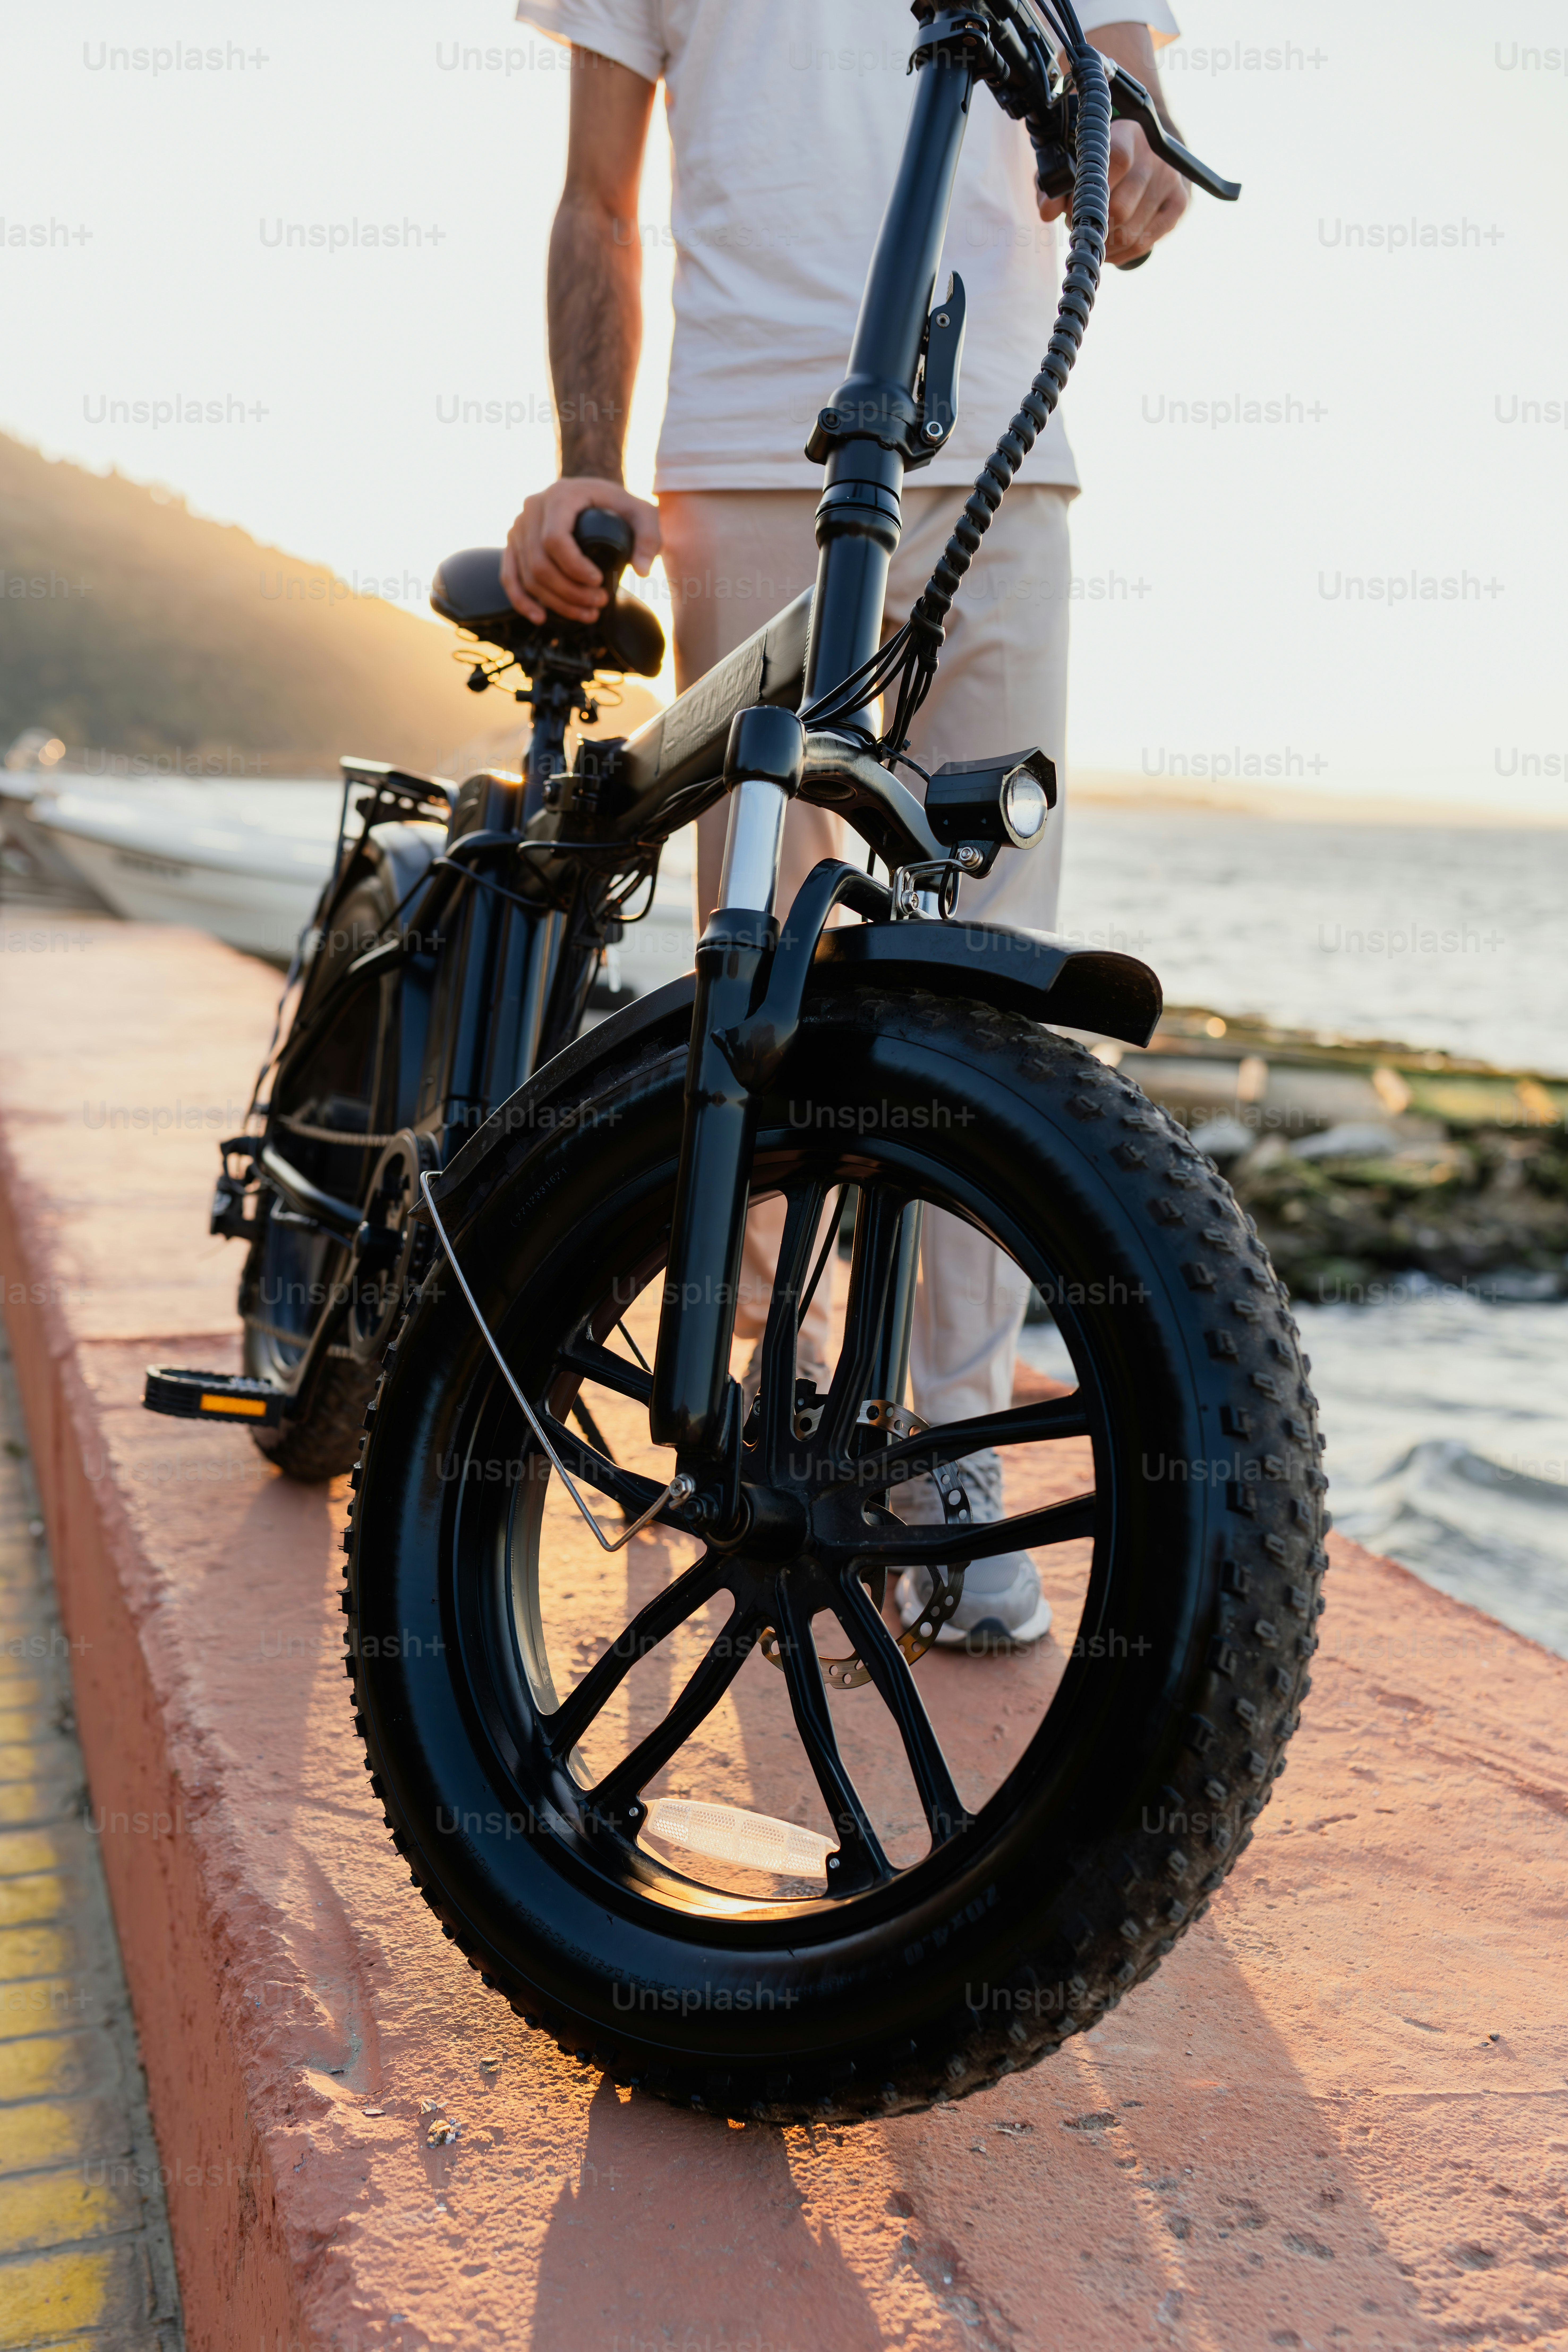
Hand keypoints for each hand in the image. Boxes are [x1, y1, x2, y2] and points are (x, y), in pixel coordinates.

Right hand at [501, 476, 660, 625]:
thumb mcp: (642, 514)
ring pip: (528, 575)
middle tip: (598, 604)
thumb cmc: (617, 504)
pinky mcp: (514, 543)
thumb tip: (641, 571)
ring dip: (556, 603)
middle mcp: (533, 508)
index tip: (599, 581)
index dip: (574, 568)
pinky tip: (541, 617)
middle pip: (540, 563)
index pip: (555, 540)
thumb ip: (649, 538)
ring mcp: (519, 527)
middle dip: (569, 592)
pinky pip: (510, 576)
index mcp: (560, 496)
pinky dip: (522, 601)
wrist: (592, 495)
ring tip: (587, 614)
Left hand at [1039, 119, 1188, 264]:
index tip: (1072, 208)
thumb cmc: (1098, 163)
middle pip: (1120, 208)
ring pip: (1130, 232)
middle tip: (1079, 224)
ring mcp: (1169, 180)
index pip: (1115, 161)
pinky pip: (1145, 243)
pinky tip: (1109, 250)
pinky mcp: (1178, 203)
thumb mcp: (1071, 165)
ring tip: (1093, 235)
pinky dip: (1121, 254)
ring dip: (1103, 244)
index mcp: (1128, 135)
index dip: (1089, 193)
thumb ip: (1055, 184)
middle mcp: (1153, 156)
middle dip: (1093, 225)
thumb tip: (1047, 211)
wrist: (1141, 156)